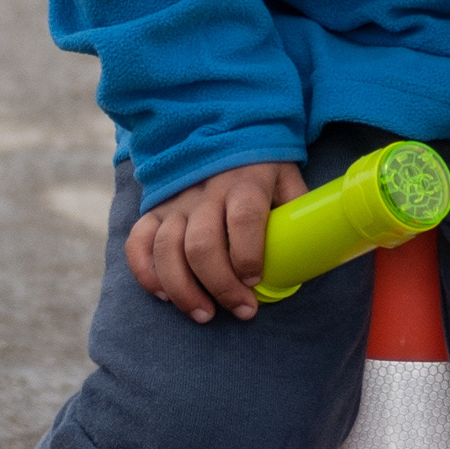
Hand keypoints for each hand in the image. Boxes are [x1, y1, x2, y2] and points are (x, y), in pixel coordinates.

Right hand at [126, 161, 307, 323]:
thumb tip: (312, 250)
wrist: (223, 134)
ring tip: (205, 314)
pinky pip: (138, 243)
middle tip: (241, 310)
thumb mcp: (287, 179)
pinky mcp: (155, 211)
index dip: (249, 253)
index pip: (244, 218)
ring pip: (167, 249)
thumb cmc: (262, 170)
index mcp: (246, 182)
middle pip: (203, 244)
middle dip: (220, 285)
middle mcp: (207, 191)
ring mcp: (176, 201)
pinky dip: (146, 273)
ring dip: (183, 289)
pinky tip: (164, 295)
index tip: (255, 280)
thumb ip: (297, 210)